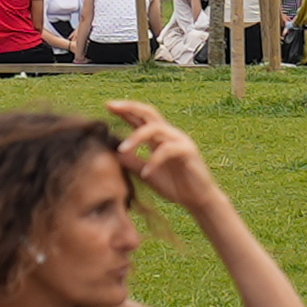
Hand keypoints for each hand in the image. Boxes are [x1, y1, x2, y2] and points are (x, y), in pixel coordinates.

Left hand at [103, 102, 220, 217]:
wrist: (198, 200)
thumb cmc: (175, 186)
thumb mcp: (147, 174)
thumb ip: (133, 163)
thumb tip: (114, 153)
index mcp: (159, 138)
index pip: (140, 118)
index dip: (125, 110)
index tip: (107, 106)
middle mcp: (170, 134)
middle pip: (149, 113)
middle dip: (130, 107)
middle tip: (111, 106)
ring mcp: (180, 140)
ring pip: (156, 128)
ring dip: (136, 137)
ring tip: (122, 150)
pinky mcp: (188, 151)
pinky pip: (167, 150)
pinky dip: (154, 160)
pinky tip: (146, 173)